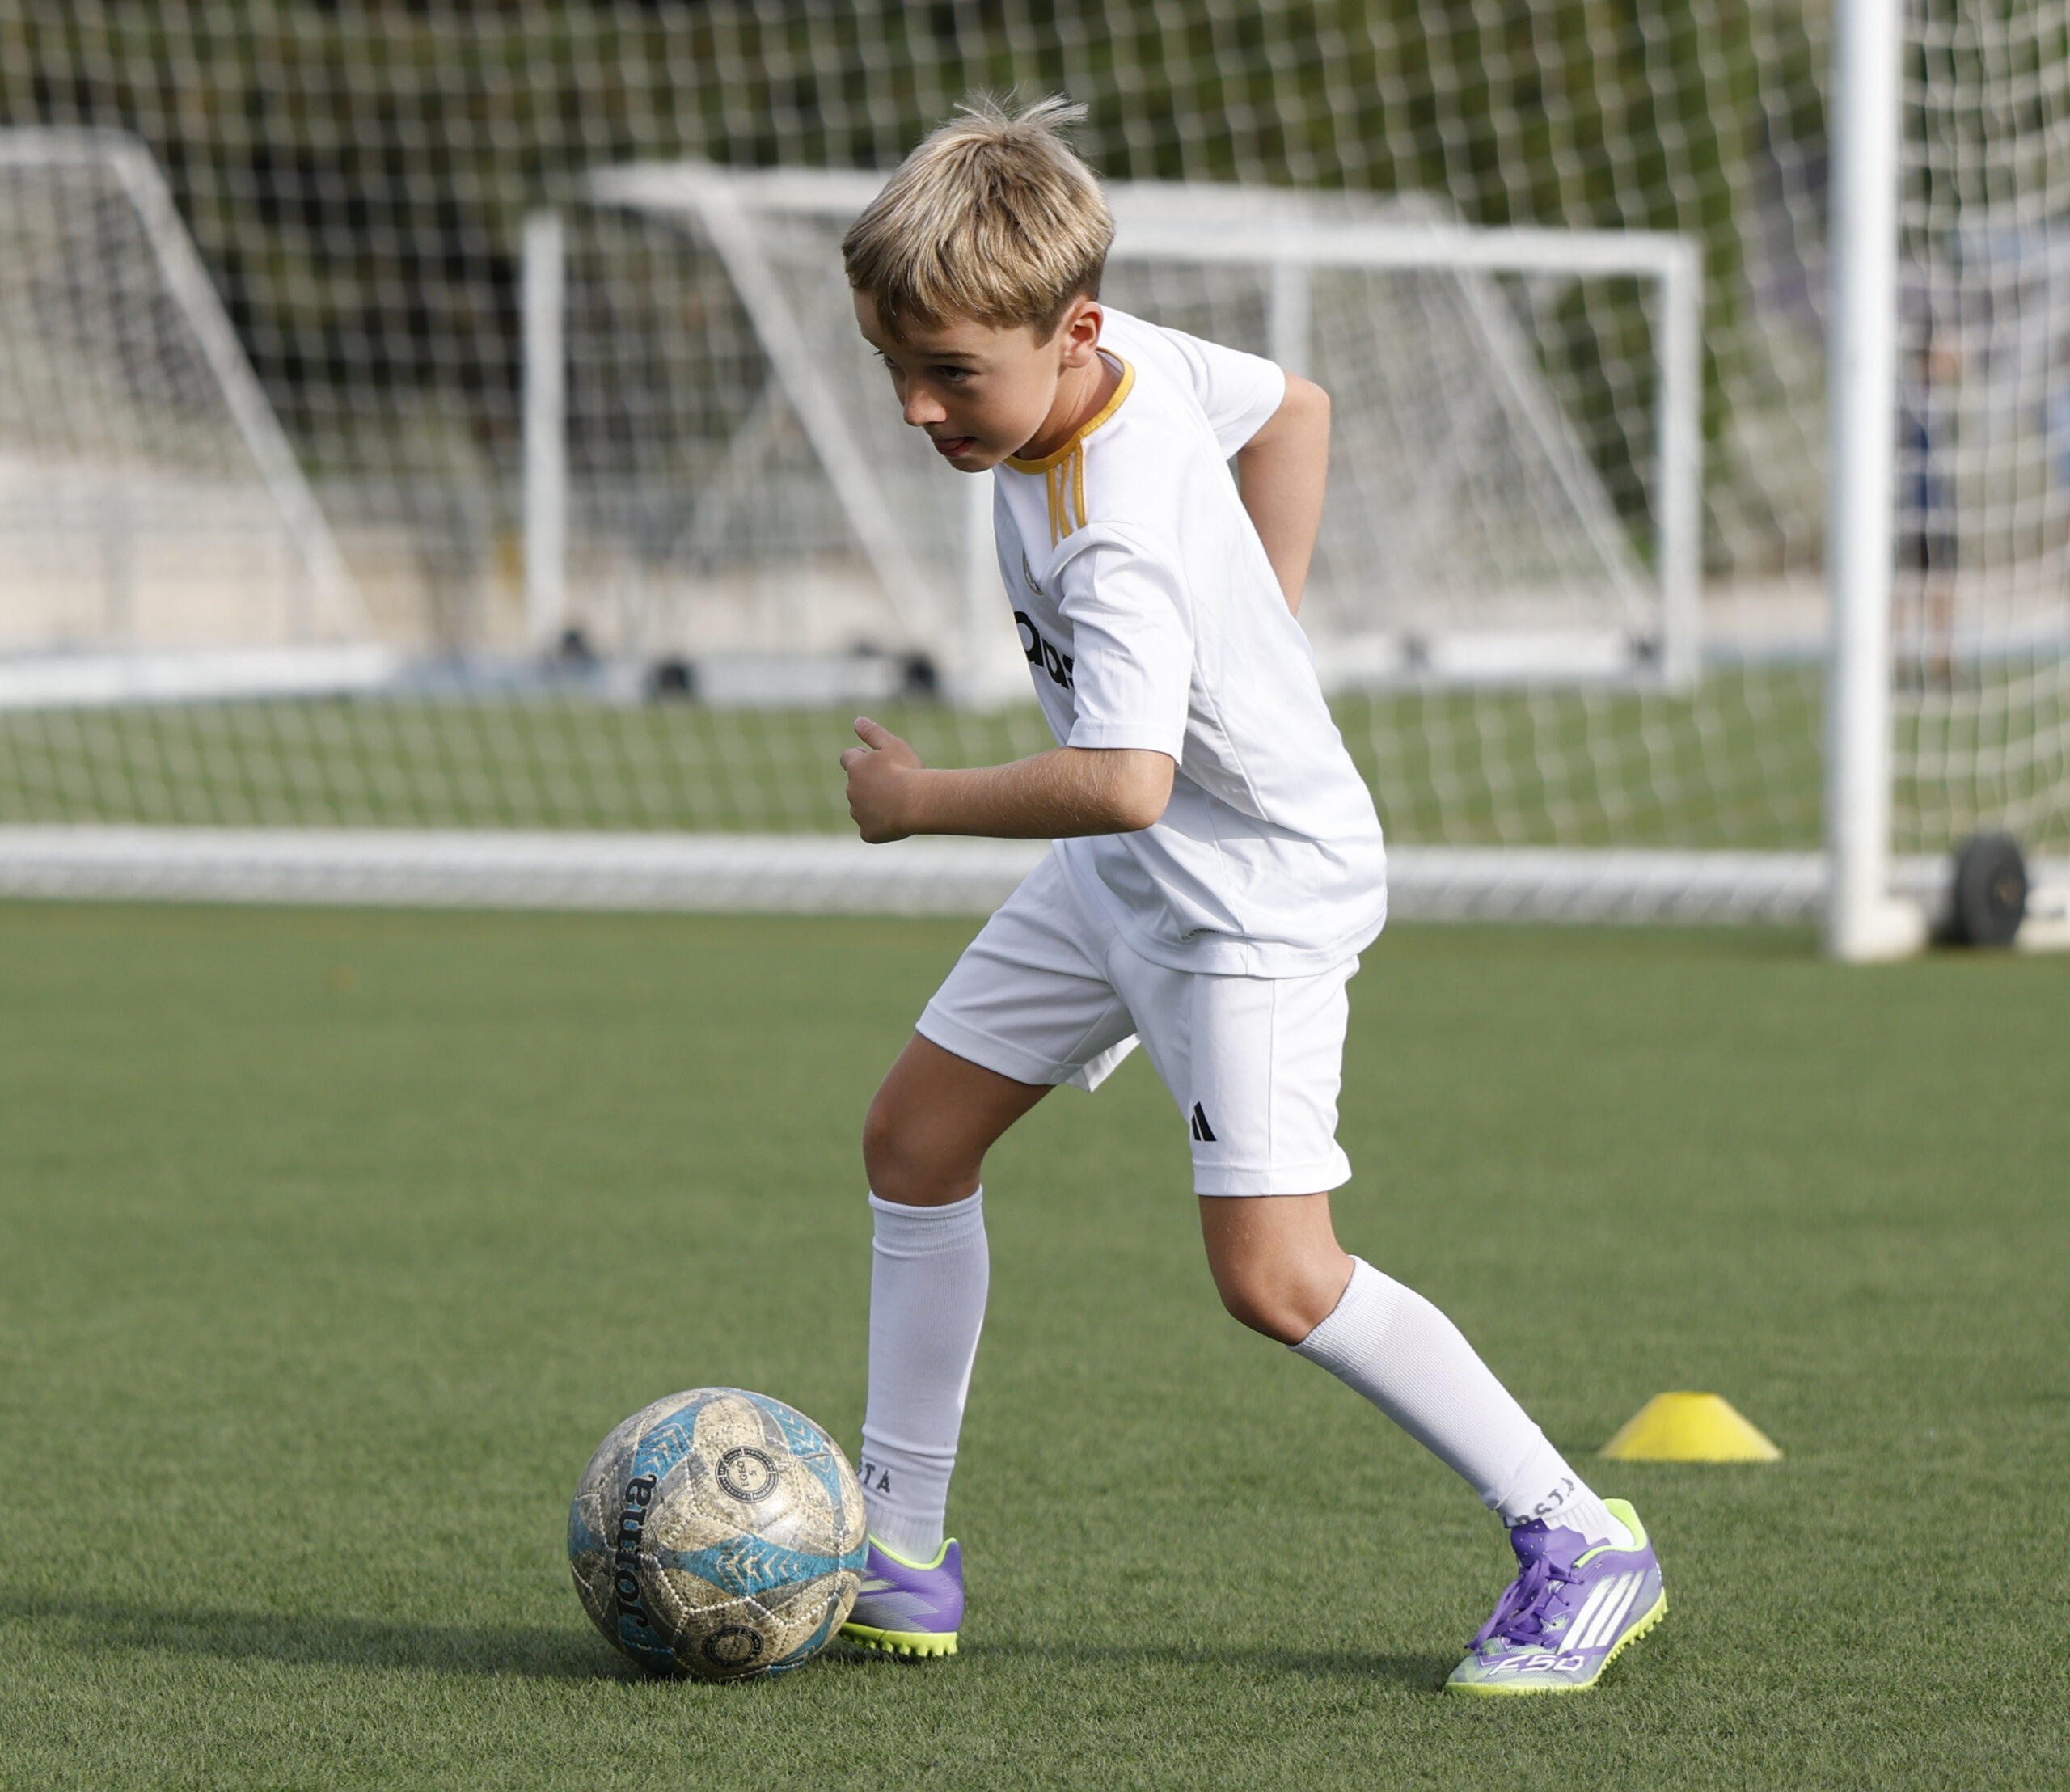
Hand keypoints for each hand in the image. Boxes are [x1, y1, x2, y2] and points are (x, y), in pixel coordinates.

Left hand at [840, 717, 924, 842]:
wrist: (916, 803)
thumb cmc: (906, 771)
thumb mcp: (892, 744)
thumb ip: (873, 732)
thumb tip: (857, 721)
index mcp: (856, 767)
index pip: (847, 758)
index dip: (859, 757)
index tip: (873, 759)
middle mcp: (851, 790)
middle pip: (855, 785)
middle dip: (869, 783)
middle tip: (893, 782)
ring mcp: (858, 813)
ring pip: (861, 808)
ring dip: (873, 804)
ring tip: (897, 802)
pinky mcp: (867, 832)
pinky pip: (870, 829)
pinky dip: (879, 826)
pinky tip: (896, 822)